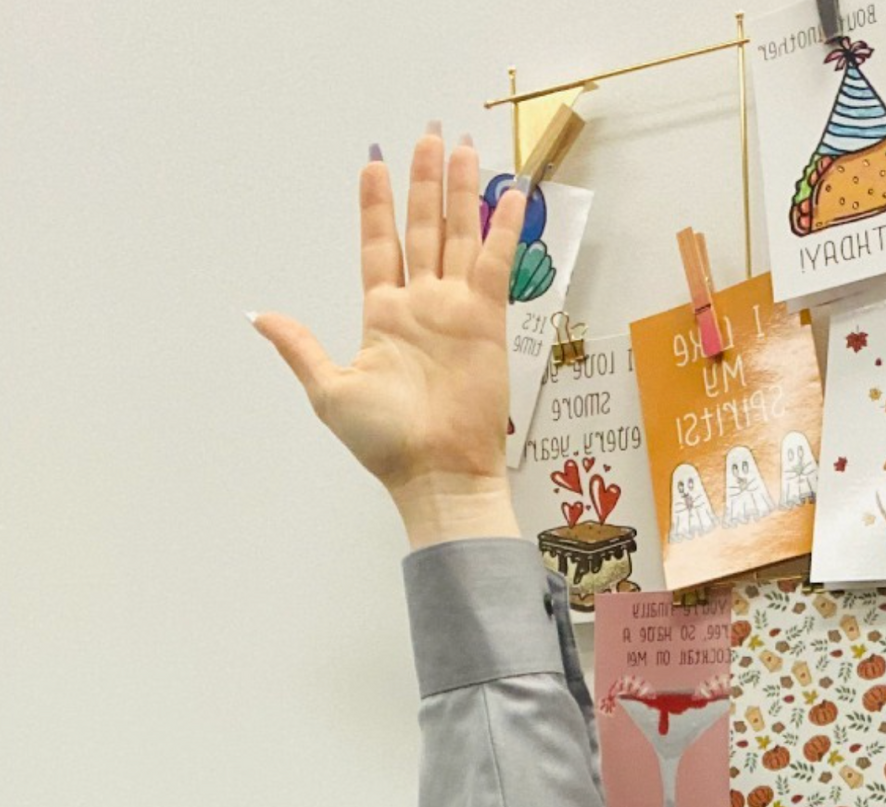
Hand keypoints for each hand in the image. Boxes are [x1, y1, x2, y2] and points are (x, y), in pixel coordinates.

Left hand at [255, 132, 523, 546]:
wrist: (437, 474)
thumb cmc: (385, 442)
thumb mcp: (329, 391)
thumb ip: (299, 346)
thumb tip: (258, 316)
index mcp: (383, 316)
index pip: (379, 245)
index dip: (376, 205)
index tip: (374, 162)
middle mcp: (422, 306)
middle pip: (423, 229)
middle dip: (424, 183)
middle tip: (428, 136)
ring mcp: (457, 311)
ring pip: (459, 236)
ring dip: (460, 192)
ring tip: (460, 146)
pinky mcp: (488, 322)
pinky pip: (497, 264)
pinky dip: (504, 229)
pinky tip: (511, 193)